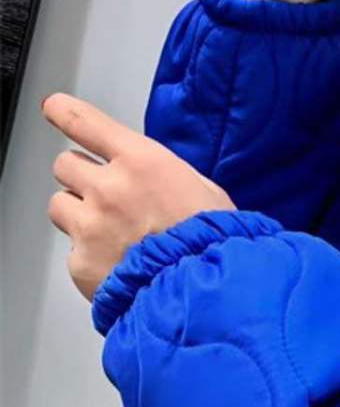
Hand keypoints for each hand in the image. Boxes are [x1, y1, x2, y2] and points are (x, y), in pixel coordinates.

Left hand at [42, 92, 236, 302]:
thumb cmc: (217, 247)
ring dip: (78, 214)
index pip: (83, 121)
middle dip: (82, 177)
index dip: (64, 113)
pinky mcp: (80, 262)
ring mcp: (90, 226)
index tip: (56, 109)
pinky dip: (89, 256)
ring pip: (59, 204)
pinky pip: (72, 250)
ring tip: (110, 234)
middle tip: (107, 197)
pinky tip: (118, 265)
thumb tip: (151, 174)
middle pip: (65, 163)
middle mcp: (109, 188)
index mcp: (143, 163)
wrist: (207, 297)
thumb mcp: (207, 193)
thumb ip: (166, 176)